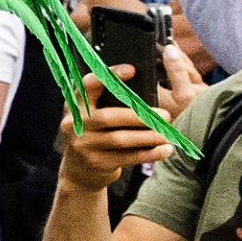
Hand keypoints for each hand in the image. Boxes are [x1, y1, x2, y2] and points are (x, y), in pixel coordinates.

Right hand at [58, 87, 179, 187]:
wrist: (79, 171)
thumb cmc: (97, 133)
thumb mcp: (92, 114)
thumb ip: (108, 101)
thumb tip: (146, 86)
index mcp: (75, 104)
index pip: (88, 85)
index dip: (109, 76)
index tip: (133, 69)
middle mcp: (74, 124)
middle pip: (108, 117)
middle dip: (139, 115)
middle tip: (165, 116)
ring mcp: (82, 145)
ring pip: (119, 139)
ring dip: (148, 136)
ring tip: (167, 134)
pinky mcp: (95, 162)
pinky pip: (126, 157)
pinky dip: (149, 154)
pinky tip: (165, 150)